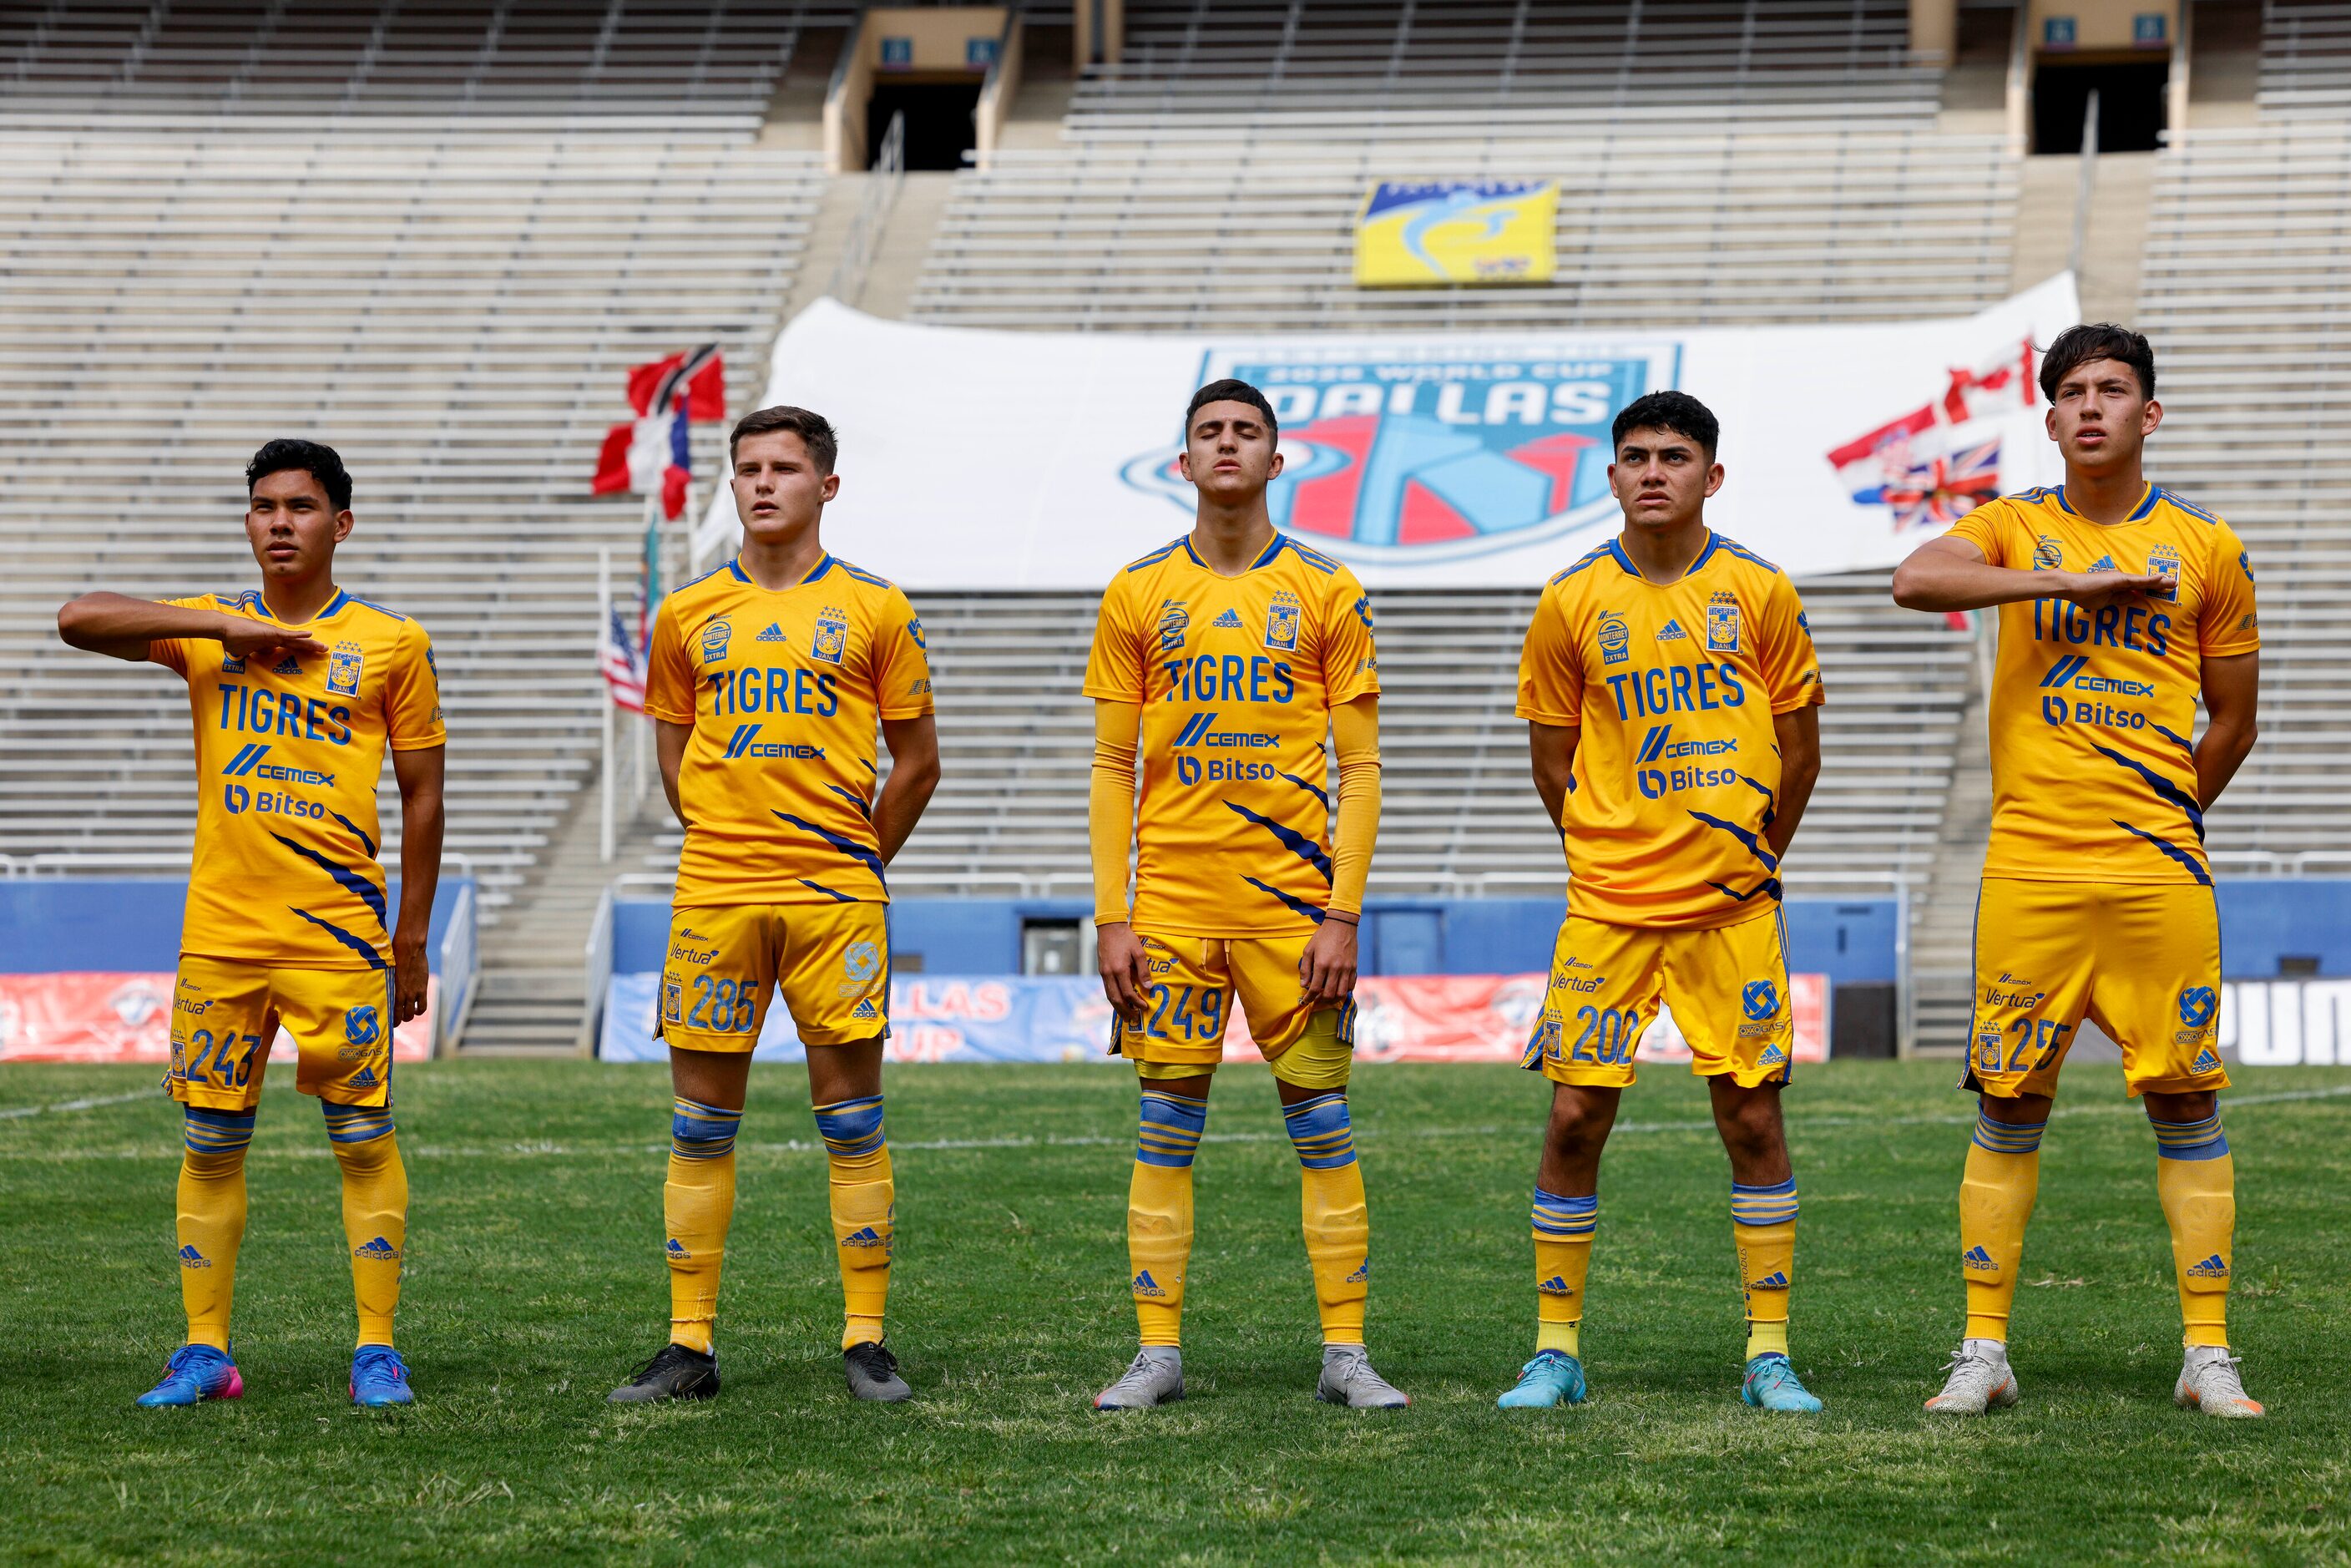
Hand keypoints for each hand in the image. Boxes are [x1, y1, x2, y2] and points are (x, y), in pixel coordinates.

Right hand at [215, 611, 327, 661]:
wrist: (224, 629)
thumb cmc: (233, 639)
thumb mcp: (248, 652)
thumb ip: (257, 654)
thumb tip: (263, 658)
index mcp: (271, 643)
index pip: (291, 648)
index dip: (302, 651)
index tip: (314, 656)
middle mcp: (275, 637)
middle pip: (298, 644)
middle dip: (312, 648)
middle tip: (325, 651)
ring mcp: (273, 634)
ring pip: (296, 639)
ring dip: (310, 643)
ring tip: (323, 647)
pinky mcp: (270, 632)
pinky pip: (287, 634)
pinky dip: (298, 635)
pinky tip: (309, 634)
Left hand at [391, 931, 429, 1024]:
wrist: (410, 948)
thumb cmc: (394, 957)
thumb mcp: (386, 972)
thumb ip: (385, 983)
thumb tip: (377, 989)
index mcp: (393, 991)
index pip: (392, 1014)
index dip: (391, 1021)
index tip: (388, 1023)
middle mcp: (404, 995)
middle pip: (403, 1017)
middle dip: (400, 1020)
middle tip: (397, 1018)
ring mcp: (415, 992)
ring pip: (413, 1014)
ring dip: (410, 1016)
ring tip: (408, 1013)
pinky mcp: (423, 988)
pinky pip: (423, 1006)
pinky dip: (420, 1010)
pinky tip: (416, 1007)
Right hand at [1096, 921, 1150, 1025]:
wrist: (1109, 927)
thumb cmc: (1126, 937)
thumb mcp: (1139, 951)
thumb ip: (1143, 970)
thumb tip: (1149, 987)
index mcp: (1119, 969)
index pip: (1128, 993)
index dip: (1137, 1002)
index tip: (1145, 1007)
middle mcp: (1109, 974)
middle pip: (1116, 999)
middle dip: (1125, 1011)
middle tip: (1134, 1019)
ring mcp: (1103, 973)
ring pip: (1109, 995)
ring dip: (1118, 1007)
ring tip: (1126, 1015)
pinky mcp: (1102, 971)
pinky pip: (1107, 989)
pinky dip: (1113, 998)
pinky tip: (1119, 1002)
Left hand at [1298, 918, 1357, 1009]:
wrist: (1341, 925)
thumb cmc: (1322, 936)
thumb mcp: (1309, 949)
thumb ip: (1305, 968)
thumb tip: (1303, 984)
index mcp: (1322, 964)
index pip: (1315, 988)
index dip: (1309, 997)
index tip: (1306, 1000)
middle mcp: (1335, 968)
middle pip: (1329, 994)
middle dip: (1321, 1001)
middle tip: (1316, 1000)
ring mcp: (1346, 969)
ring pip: (1341, 993)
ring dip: (1333, 998)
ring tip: (1327, 996)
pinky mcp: (1354, 967)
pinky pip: (1351, 985)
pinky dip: (1344, 990)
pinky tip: (1338, 988)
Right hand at [2054, 569, 2171, 612]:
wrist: (2071, 588)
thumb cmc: (2084, 595)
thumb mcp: (2105, 602)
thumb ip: (2120, 599)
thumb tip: (2134, 597)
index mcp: (2118, 586)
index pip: (2138, 588)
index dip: (2151, 589)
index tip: (2162, 590)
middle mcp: (2121, 579)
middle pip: (2144, 583)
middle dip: (2159, 584)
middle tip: (2173, 585)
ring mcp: (2120, 578)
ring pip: (2144, 581)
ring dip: (2160, 582)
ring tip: (2173, 582)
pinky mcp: (2119, 579)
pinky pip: (2138, 580)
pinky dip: (2150, 580)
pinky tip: (2161, 578)